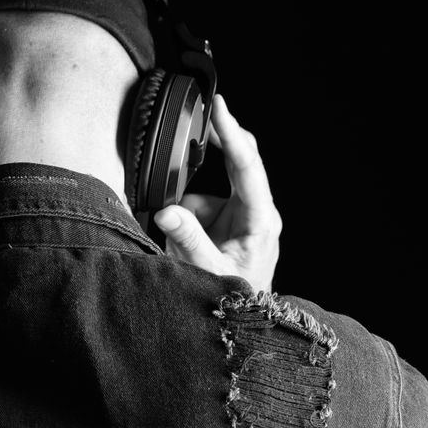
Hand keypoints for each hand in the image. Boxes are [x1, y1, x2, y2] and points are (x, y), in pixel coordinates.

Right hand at [154, 95, 281, 291]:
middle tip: (199, 119)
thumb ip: (188, 240)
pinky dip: (183, 220)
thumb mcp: (209, 270)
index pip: (246, 166)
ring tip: (183, 242)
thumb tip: (166, 212)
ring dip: (188, 207)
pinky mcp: (224, 220)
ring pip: (208, 189)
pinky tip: (181, 244)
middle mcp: (255, 210)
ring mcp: (239, 214)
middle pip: (237, 161)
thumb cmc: (236, 297)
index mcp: (261, 219)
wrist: (242, 320)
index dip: (232, 133)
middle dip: (216, 145)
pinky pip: (196, 208)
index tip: (219, 107)